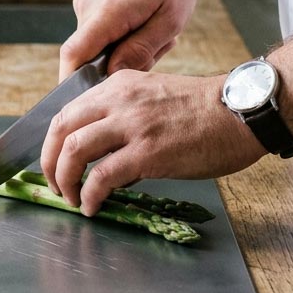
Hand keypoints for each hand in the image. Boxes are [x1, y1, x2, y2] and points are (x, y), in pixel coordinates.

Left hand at [40, 70, 264, 215]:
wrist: (244, 111)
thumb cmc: (207, 110)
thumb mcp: (155, 98)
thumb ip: (125, 119)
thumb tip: (105, 157)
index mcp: (119, 86)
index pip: (68, 111)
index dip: (54, 141)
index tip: (54, 160)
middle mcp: (119, 101)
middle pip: (61, 129)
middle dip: (48, 161)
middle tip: (54, 184)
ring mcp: (132, 125)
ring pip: (73, 151)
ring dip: (64, 180)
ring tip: (71, 199)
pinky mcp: (147, 152)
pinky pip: (101, 177)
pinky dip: (90, 195)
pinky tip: (93, 207)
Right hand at [58, 0, 200, 79]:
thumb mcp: (169, 19)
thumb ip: (140, 51)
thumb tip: (114, 75)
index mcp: (106, 12)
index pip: (73, 56)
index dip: (71, 84)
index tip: (77, 103)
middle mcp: (87, 5)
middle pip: (89, 54)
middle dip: (118, 62)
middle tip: (157, 48)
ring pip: (97, 40)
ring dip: (124, 44)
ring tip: (155, 27)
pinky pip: (99, 26)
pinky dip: (121, 30)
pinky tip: (145, 17)